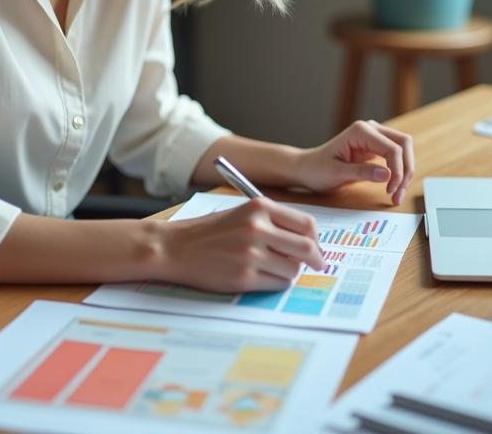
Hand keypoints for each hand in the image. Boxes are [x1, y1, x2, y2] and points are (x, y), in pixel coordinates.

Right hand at [157, 197, 324, 292]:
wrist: (175, 247)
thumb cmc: (209, 232)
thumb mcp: (241, 214)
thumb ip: (272, 223)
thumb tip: (307, 242)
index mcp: (259, 207)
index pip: (306, 224)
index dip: (316, 239)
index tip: (316, 247)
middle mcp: (257, 228)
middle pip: (307, 248)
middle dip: (316, 260)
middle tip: (317, 265)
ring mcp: (250, 254)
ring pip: (293, 269)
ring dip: (290, 272)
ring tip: (274, 269)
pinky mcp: (243, 277)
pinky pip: (277, 284)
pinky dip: (275, 283)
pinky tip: (261, 277)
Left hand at [293, 120, 413, 205]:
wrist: (307, 168)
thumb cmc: (317, 169)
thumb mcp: (336, 173)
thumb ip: (361, 172)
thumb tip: (386, 175)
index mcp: (360, 131)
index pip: (391, 148)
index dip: (397, 170)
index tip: (391, 191)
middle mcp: (370, 129)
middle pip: (403, 144)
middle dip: (405, 170)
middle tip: (398, 194)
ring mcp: (375, 137)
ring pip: (404, 150)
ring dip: (405, 172)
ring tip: (397, 194)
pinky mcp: (377, 147)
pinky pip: (397, 156)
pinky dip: (399, 172)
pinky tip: (394, 188)